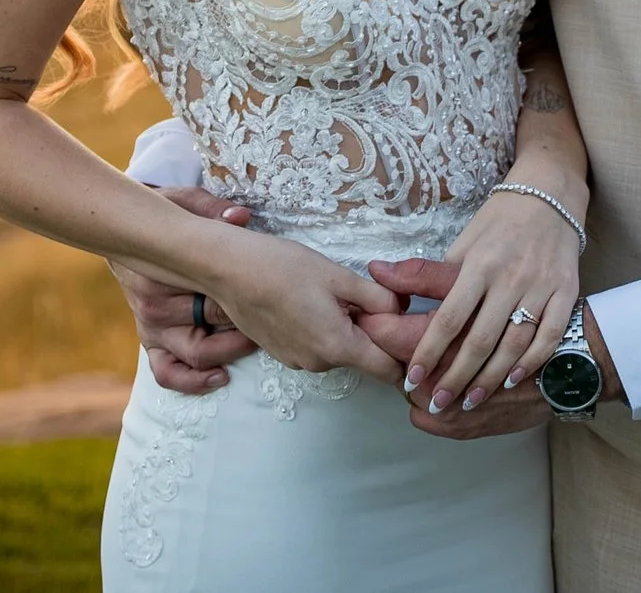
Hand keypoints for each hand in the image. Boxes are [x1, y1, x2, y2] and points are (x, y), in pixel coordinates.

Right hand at [109, 187, 255, 393]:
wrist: (128, 233)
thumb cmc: (164, 216)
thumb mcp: (183, 203)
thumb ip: (212, 210)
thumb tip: (242, 217)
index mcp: (160, 272)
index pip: (213, 288)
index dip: (247, 292)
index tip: (272, 291)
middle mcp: (153, 306)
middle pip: (210, 323)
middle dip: (245, 321)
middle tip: (273, 316)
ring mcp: (150, 328)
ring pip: (194, 354)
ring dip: (228, 352)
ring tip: (256, 343)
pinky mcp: (150, 343)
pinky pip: (166, 373)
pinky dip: (192, 381)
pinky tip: (220, 377)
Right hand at [203, 227, 405, 384]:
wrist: (229, 271)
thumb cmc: (282, 268)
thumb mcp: (339, 276)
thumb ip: (379, 298)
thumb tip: (402, 311)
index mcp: (338, 347)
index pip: (388, 371)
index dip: (405, 356)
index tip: (411, 336)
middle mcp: (318, 363)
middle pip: (363, 357)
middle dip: (372, 332)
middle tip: (366, 296)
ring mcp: (297, 361)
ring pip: (338, 350)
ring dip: (345, 328)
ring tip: (330, 294)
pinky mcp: (282, 353)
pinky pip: (315, 346)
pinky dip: (322, 329)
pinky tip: (308, 300)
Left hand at [373, 186, 579, 413]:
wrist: (549, 198)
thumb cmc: (499, 223)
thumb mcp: (462, 243)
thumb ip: (425, 271)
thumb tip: (378, 275)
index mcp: (479, 265)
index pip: (448, 318)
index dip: (428, 353)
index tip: (412, 380)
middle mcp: (510, 277)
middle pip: (481, 339)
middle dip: (457, 377)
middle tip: (439, 402)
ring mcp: (541, 286)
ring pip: (515, 343)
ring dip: (492, 378)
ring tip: (471, 401)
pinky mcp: (567, 292)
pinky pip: (549, 335)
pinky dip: (532, 361)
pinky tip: (513, 380)